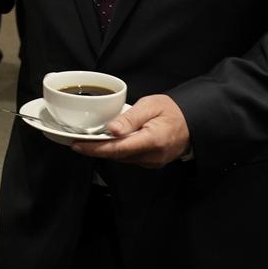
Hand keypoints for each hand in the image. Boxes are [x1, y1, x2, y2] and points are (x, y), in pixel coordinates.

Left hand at [72, 94, 190, 166]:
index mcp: (152, 140)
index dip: (95, 148)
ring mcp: (152, 162)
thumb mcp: (150, 106)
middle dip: (94, 149)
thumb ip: (130, 118)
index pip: (118, 148)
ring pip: (121, 158)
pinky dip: (115, 151)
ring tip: (86, 141)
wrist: (192, 123)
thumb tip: (112, 129)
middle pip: (117, 155)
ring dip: (104, 151)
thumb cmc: (171, 111)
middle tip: (75, 141)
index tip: (77, 145)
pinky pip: (129, 158)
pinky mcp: (151, 162)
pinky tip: (106, 142)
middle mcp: (152, 156)